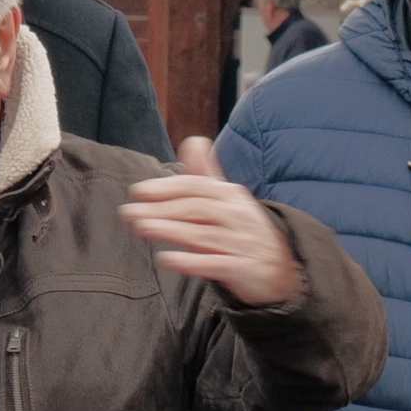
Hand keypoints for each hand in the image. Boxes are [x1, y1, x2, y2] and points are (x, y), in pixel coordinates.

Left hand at [123, 141, 304, 305]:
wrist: (282, 269)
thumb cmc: (244, 231)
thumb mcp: (228, 199)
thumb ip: (206, 174)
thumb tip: (192, 141)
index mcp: (232, 196)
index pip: (196, 187)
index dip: (166, 187)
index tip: (137, 191)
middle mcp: (238, 216)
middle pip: (196, 209)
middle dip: (161, 209)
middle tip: (128, 212)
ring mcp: (243, 243)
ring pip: (202, 235)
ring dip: (170, 231)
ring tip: (141, 229)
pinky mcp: (245, 269)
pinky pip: (215, 264)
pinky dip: (191, 262)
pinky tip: (166, 260)